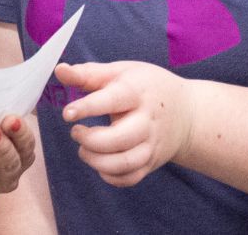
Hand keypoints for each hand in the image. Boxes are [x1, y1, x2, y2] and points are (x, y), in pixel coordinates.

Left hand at [56, 61, 193, 186]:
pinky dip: (110, 176)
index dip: (88, 108)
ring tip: (84, 150)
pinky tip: (99, 162)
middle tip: (76, 132)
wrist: (188, 113)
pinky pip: (130, 178)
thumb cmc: (146, 87)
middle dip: (91, 140)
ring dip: (96, 161)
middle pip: (119, 139)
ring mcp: (152, 145)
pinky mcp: (152, 162)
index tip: (67, 114)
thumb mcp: (121, 72)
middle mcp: (148, 121)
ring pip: (124, 163)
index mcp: (137, 92)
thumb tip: (59, 70)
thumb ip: (88, 73)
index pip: (113, 100)